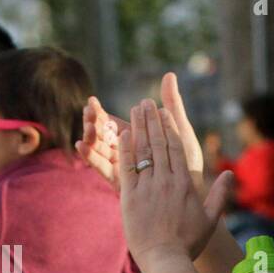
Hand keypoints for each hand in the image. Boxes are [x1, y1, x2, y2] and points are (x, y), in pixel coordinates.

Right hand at [78, 73, 204, 194]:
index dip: (101, 113)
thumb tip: (168, 74)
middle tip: (84, 110)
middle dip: (93, 122)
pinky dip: (91, 156)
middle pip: (104, 135)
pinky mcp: (122, 183)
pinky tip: (80, 145)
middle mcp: (128, 154)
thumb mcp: (182, 132)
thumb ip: (173, 106)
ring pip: (101, 150)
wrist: (193, 198)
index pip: (114, 123)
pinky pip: (103, 168)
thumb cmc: (190, 166)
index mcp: (138, 141)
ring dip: (91, 137)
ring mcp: (124, 169)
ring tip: (84, 124)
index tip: (90, 101)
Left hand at [119, 98, 232, 267]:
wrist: (167, 260)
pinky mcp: (130, 196)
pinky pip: (127, 166)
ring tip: (134, 111)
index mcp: (185, 184)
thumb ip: (220, 194)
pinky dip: (125, 148)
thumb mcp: (211, 219)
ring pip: (142, 150)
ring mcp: (147, 187)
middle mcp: (166, 180)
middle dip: (152, 120)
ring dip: (138, 127)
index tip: (164, 112)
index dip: (169, 127)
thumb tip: (231, 174)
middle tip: (145, 102)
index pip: (176, 148)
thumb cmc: (190, 243)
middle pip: (158, 143)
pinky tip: (122, 134)